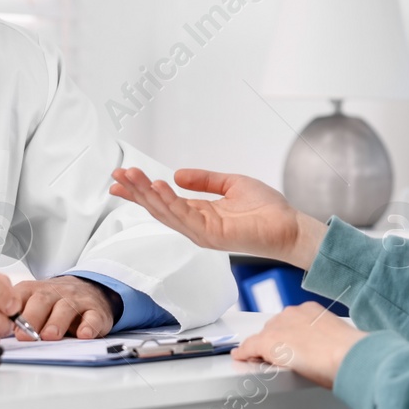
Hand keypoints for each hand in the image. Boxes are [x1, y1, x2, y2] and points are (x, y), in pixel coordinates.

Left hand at [12, 276, 117, 339]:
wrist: (88, 288)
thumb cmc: (53, 302)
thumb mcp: (31, 302)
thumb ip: (14, 316)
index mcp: (33, 291)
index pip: (19, 297)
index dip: (10, 311)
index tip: (3, 325)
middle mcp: (54, 293)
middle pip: (41, 301)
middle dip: (31, 318)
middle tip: (24, 335)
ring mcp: (75, 300)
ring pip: (66, 308)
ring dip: (57, 322)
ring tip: (50, 335)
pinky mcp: (95, 310)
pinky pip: (93, 317)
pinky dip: (89, 326)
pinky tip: (84, 334)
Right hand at [109, 166, 326, 267]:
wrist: (290, 226)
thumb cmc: (267, 210)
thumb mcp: (231, 184)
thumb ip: (205, 179)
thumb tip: (177, 174)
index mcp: (199, 213)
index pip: (162, 202)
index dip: (139, 191)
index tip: (119, 179)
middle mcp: (195, 225)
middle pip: (157, 207)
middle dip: (136, 190)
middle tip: (117, 173)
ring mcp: (202, 232)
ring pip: (165, 212)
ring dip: (146, 193)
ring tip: (131, 175)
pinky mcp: (212, 235)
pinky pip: (184, 217)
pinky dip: (169, 201)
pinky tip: (158, 186)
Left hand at [234, 303, 366, 389]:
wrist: (347, 355)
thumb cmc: (348, 352)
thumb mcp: (335, 339)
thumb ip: (322, 341)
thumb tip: (321, 354)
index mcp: (311, 310)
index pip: (290, 321)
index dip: (287, 336)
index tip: (288, 345)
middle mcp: (292, 313)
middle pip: (274, 328)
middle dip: (275, 342)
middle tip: (279, 358)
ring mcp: (279, 327)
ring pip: (263, 337)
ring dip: (263, 349)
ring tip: (266, 363)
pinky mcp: (268, 342)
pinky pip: (249, 347)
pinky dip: (244, 353)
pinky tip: (241, 358)